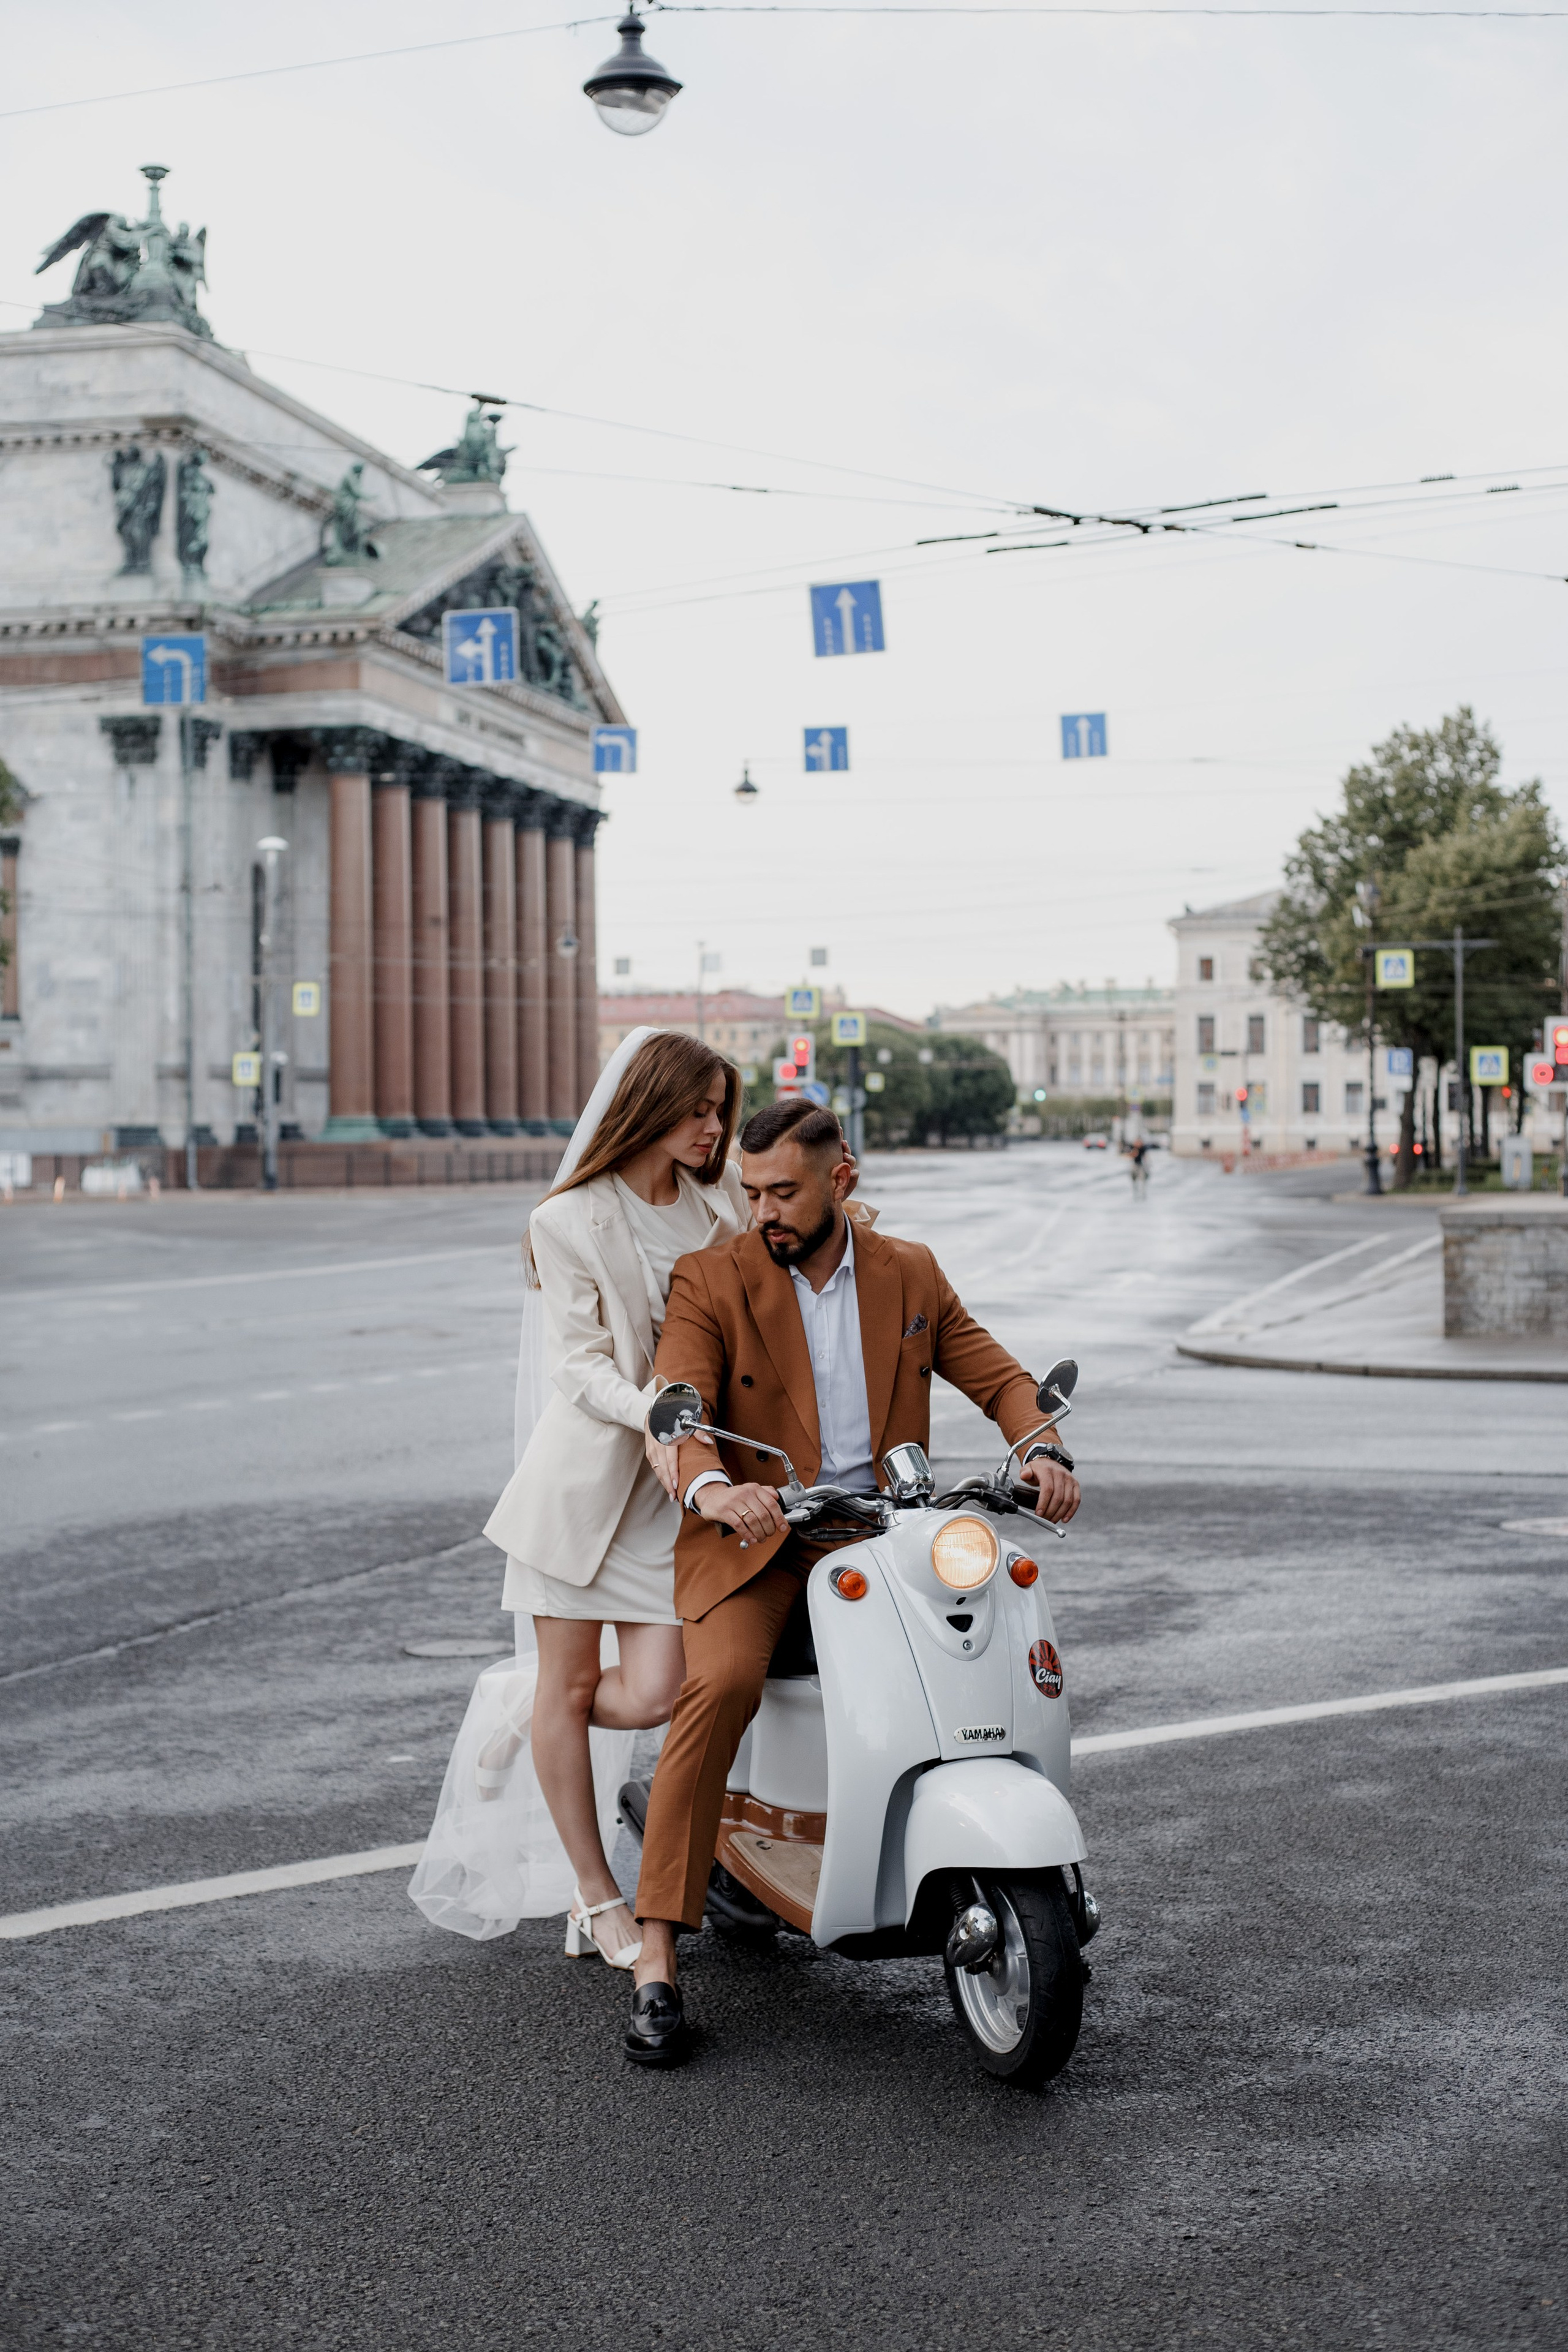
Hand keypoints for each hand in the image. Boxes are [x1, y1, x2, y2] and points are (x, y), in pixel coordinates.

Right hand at [644, 1381, 712, 1501]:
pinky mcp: (649, 1449)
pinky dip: (660, 1474)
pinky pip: (654, 1464)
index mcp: (667, 1435)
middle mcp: (657, 1442)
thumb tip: (708, 1440)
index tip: (676, 1484)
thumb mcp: (688, 1419)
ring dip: (663, 1481)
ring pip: (657, 1467)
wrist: (657, 1407)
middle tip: (674, 1496)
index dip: (673, 1472)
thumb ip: (697, 1431)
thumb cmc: (675, 1415)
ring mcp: (651, 1446)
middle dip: (668, 1482)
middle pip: (662, 1466)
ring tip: (670, 1493)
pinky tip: (665, 1482)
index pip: (670, 1458)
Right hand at [693, 1480, 788, 1547]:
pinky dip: (747, 1534)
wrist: (711, 1498)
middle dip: (769, 1529)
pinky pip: (739, 1525)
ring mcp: (734, 1502)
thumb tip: (777, 1498)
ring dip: (759, 1534)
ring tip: (760, 1539)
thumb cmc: (733, 1497)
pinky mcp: (724, 1511)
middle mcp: (745, 1493)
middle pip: (763, 1515)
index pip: (772, 1504)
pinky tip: (751, 1539)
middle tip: (769, 1535)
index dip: (779, 1518)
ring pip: (753, 1521)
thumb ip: (765, 1492)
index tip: (782, 1528)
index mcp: (754, 1488)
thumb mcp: (749, 1490)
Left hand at [1020, 1456, 1079, 1525]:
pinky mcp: (1075, 1484)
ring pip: (1067, 1501)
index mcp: (1047, 1470)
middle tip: (1044, 1519)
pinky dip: (1071, 1512)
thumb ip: (1025, 1472)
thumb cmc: (1038, 1469)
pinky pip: (1076, 1500)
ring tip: (1051, 1520)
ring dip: (1059, 1514)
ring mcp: (1070, 1479)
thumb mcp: (1028, 1468)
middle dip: (1050, 1512)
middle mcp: (1060, 1474)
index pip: (1047, 1489)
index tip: (1038, 1514)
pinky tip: (1064, 1519)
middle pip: (1058, 1497)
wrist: (1050, 1462)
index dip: (1043, 1503)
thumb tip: (1024, 1475)